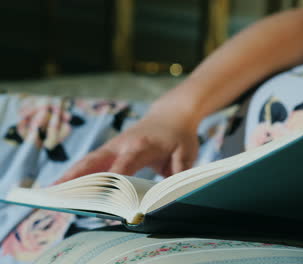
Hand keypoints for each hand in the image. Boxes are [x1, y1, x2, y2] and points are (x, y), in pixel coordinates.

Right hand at [57, 103, 199, 183]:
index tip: (105, 200)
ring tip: (52, 193)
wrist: (172, 114)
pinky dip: (79, 174)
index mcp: (141, 145)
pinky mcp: (111, 149)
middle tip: (57, 193)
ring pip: (89, 161)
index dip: (114, 181)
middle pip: (96, 161)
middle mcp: (123, 144)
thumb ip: (179, 173)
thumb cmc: (180, 136)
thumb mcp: (187, 153)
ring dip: (71, 175)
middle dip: (77, 176)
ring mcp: (114, 146)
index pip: (124, 165)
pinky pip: (93, 162)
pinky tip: (66, 188)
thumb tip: (168, 196)